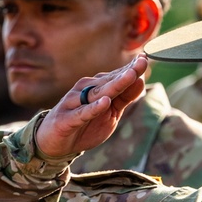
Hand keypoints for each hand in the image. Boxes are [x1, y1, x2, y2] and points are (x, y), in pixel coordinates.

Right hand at [33, 55, 149, 159]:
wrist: (54, 143)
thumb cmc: (84, 125)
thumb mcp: (110, 113)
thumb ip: (124, 97)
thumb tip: (140, 79)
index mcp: (96, 88)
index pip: (117, 76)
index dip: (132, 68)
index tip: (147, 58)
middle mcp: (85, 90)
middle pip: (109, 81)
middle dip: (127, 72)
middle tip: (143, 61)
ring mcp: (75, 103)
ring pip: (97, 93)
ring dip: (114, 85)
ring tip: (130, 76)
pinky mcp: (67, 119)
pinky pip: (82, 112)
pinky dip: (93, 108)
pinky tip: (104, 102)